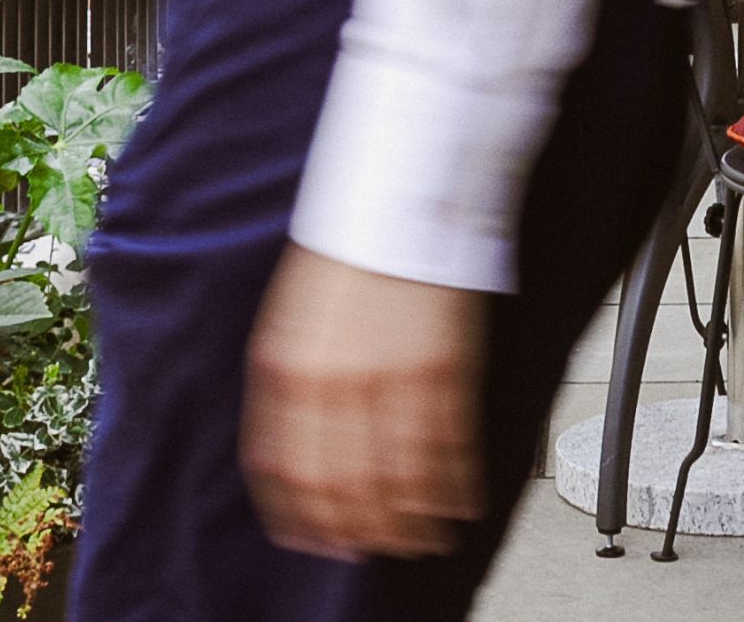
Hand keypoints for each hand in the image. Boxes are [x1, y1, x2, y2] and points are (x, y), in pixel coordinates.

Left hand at [241, 244, 486, 560]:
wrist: (401, 194)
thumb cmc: (348, 249)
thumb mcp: (291, 318)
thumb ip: (289, 386)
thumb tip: (297, 452)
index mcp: (286, 370)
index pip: (286, 472)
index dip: (303, 518)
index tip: (316, 540)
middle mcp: (334, 383)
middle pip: (342, 486)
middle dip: (359, 529)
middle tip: (372, 548)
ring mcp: (392, 379)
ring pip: (398, 476)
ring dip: (411, 519)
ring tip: (422, 538)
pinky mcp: (444, 368)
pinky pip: (447, 445)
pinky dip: (453, 484)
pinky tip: (457, 502)